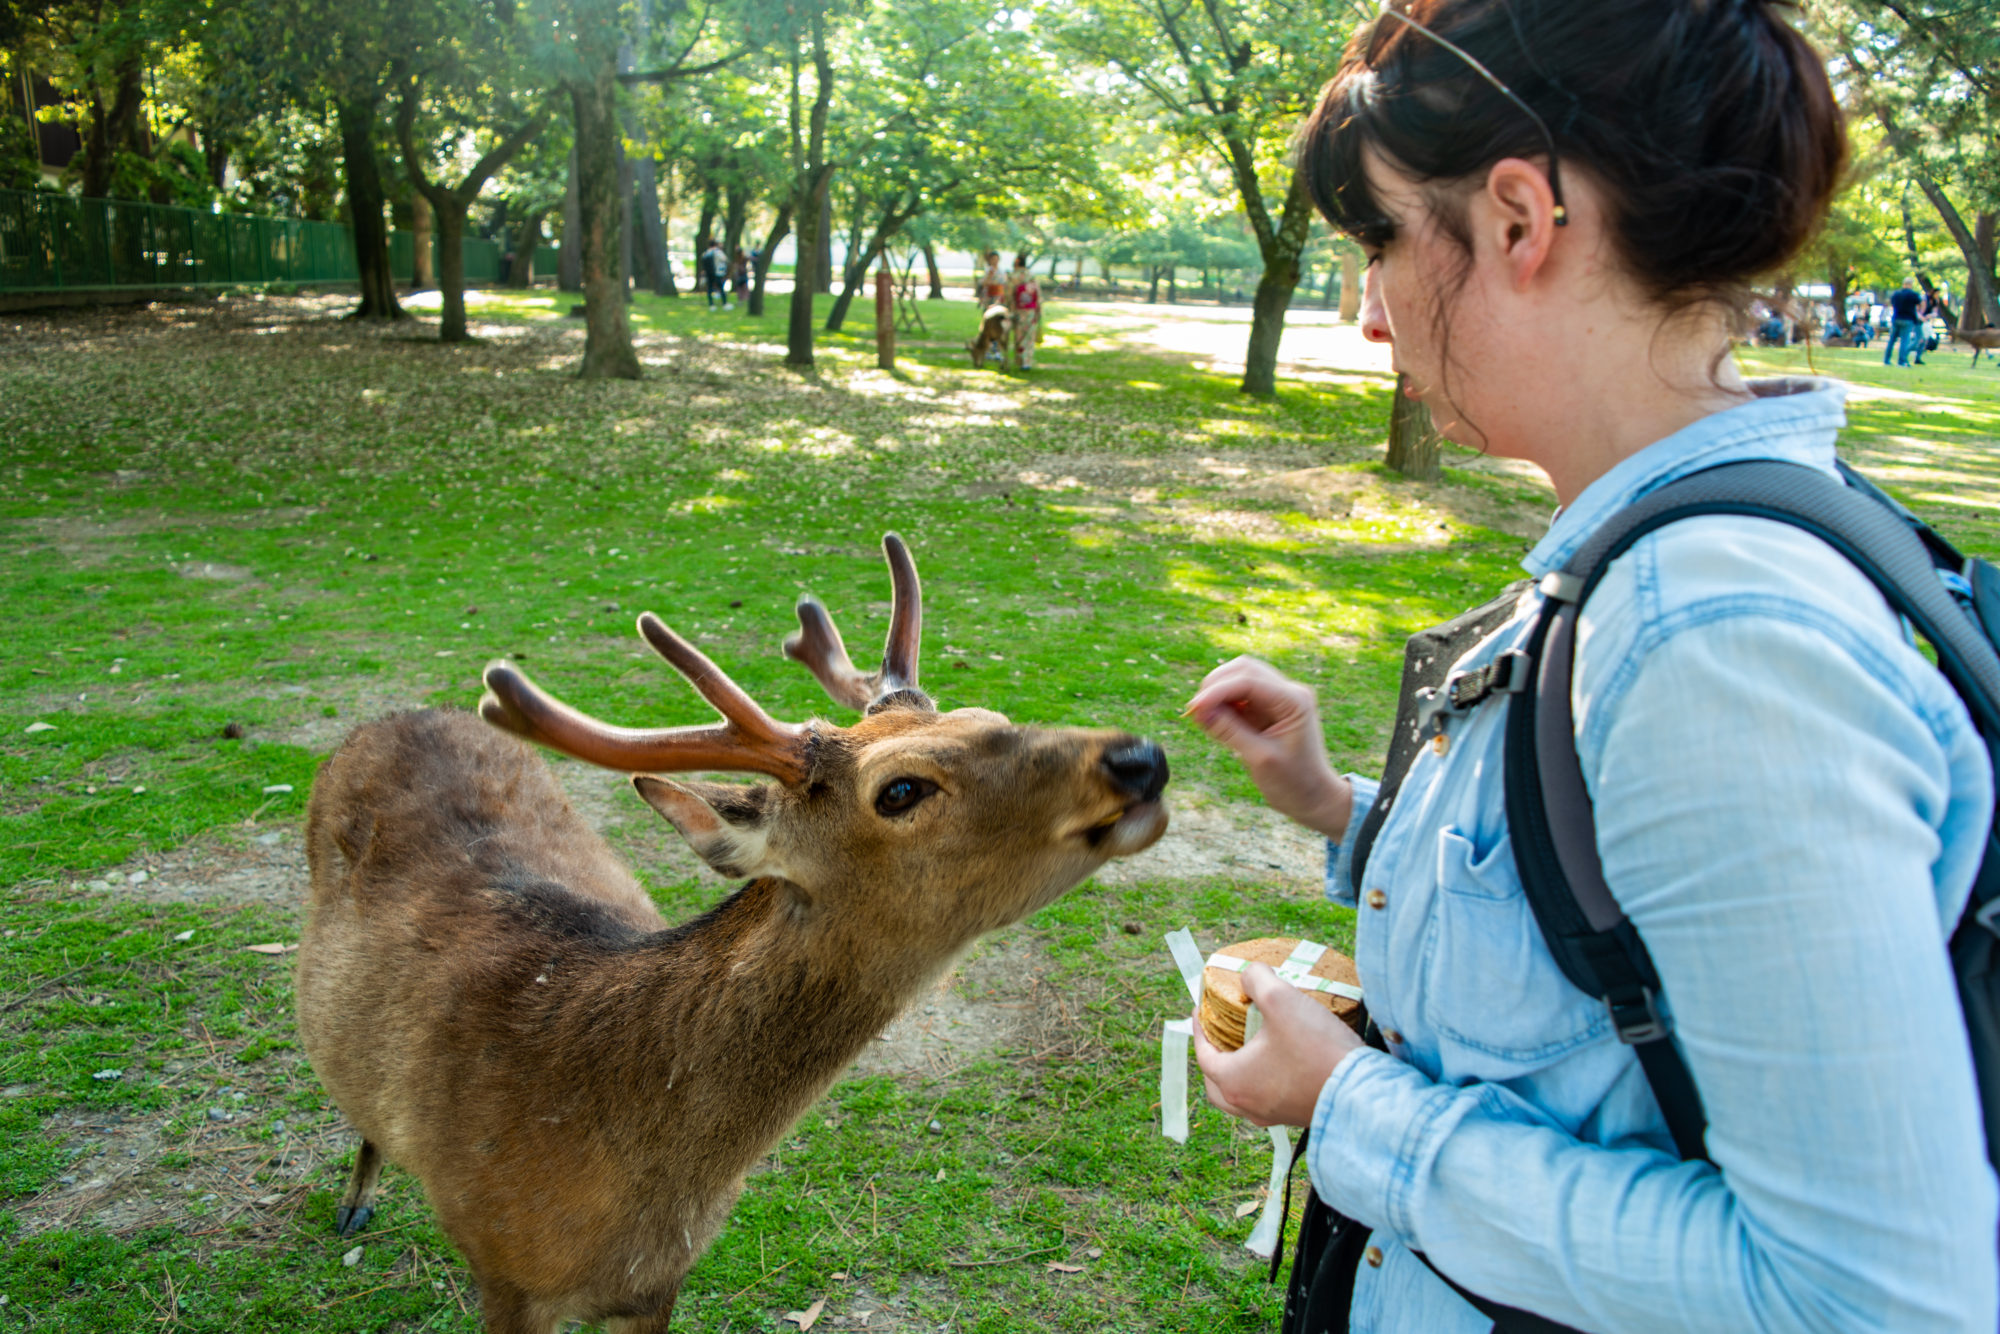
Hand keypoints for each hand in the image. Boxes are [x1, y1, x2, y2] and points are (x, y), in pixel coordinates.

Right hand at [1186, 656, 1351, 838]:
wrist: (1314, 798)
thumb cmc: (1294, 783)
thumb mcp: (1259, 758)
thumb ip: (1229, 731)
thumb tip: (1198, 711)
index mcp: (1294, 700)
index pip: (1248, 681)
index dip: (1217, 691)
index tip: (1193, 709)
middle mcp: (1288, 692)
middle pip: (1243, 669)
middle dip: (1215, 685)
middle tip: (1195, 712)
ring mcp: (1278, 699)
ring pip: (1239, 678)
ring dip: (1218, 693)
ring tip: (1202, 718)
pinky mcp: (1268, 709)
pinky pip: (1240, 695)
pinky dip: (1223, 703)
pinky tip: (1213, 721)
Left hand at [1193, 962, 1364, 1127]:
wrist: (1362, 1091)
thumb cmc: (1316, 1048)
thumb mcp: (1281, 999)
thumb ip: (1257, 979)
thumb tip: (1249, 974)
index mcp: (1233, 1081)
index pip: (1203, 1054)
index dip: (1199, 1029)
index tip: (1201, 1010)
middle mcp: (1248, 1105)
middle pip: (1216, 1085)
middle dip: (1213, 1059)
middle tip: (1219, 1036)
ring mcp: (1273, 1116)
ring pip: (1241, 1098)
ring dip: (1238, 1074)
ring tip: (1249, 1049)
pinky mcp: (1297, 1117)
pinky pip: (1267, 1102)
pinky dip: (1262, 1084)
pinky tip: (1280, 1063)